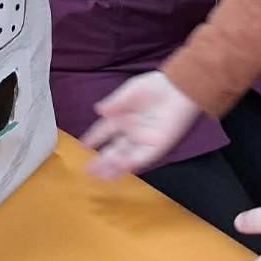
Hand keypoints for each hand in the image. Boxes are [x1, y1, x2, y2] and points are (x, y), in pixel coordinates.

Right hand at [81, 72, 198, 178]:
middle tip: (87, 169)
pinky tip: (119, 165)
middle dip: (100, 159)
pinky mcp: (157, 145)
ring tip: (99, 174)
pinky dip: (130, 162)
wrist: (179, 87)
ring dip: (112, 166)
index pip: (103, 130)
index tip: (81, 146)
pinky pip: (141, 157)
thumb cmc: (156, 86)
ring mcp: (143, 139)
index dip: (92, 138)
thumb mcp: (131, 91)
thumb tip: (98, 109)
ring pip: (124, 156)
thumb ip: (115, 102)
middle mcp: (131, 131)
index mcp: (122, 117)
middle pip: (113, 149)